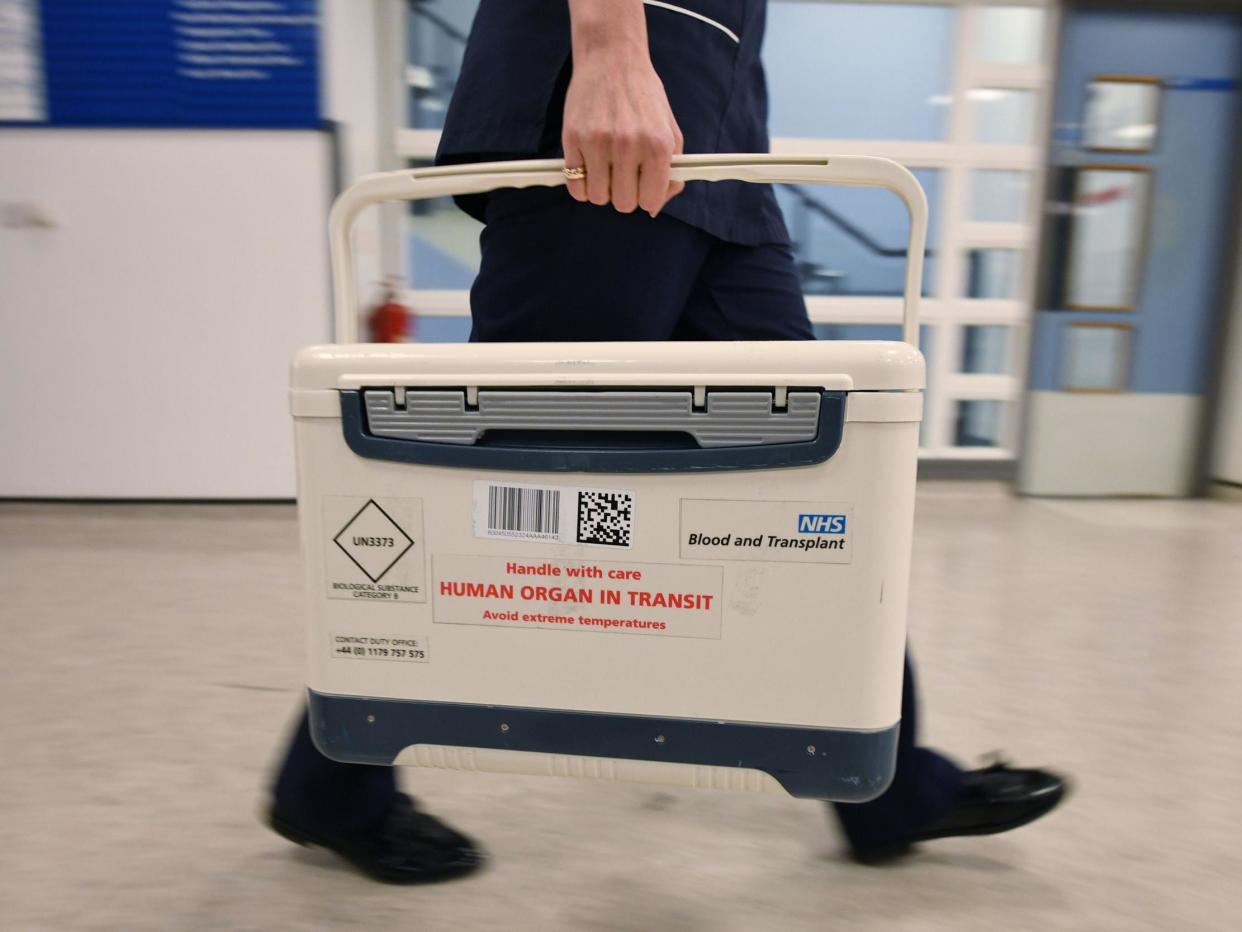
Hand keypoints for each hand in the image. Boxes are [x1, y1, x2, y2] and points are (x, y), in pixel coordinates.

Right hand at [562, 3, 684, 215]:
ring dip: (601, 189)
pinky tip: (588, 166)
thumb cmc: (643, 96)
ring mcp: (598, 142)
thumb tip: (656, 206)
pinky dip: (581, 183)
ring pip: (598, 198)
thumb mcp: (669, 129)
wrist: (611, 60)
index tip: (642, 188)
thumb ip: (671, 169)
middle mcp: (629, 145)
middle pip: (623, 204)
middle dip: (624, 194)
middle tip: (623, 175)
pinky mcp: (573, 139)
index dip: (646, 198)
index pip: (650, 201)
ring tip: (605, 168)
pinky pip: (574, 185)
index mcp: (658, 145)